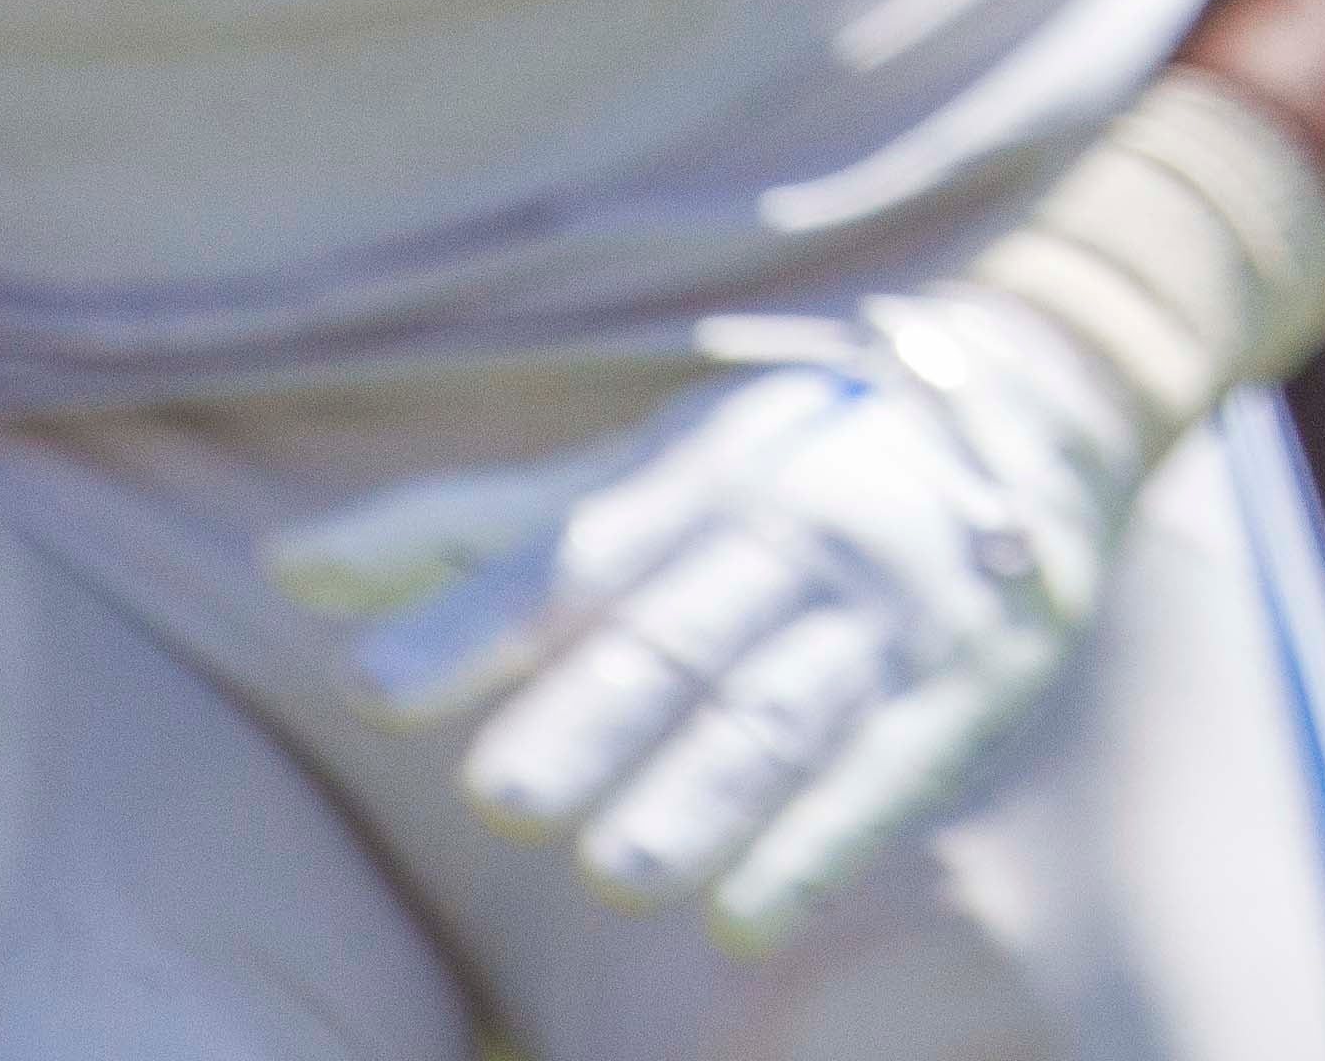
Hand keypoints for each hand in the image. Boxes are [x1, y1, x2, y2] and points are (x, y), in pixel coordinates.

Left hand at [270, 290, 1162, 949]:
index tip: (371, 692)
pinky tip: (745, 917)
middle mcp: (794, 536)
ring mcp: (886, 612)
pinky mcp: (965, 682)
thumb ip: (473, 531)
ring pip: (785, 709)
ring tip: (618, 876)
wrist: (1038, 406)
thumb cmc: (785, 454)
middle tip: (504, 798)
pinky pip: (889, 769)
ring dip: (705, 793)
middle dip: (594, 716)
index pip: (571, 554)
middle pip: (681, 633)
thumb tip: (287, 574)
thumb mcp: (642, 465)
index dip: (469, 623)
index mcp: (700, 479)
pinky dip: (820, 842)